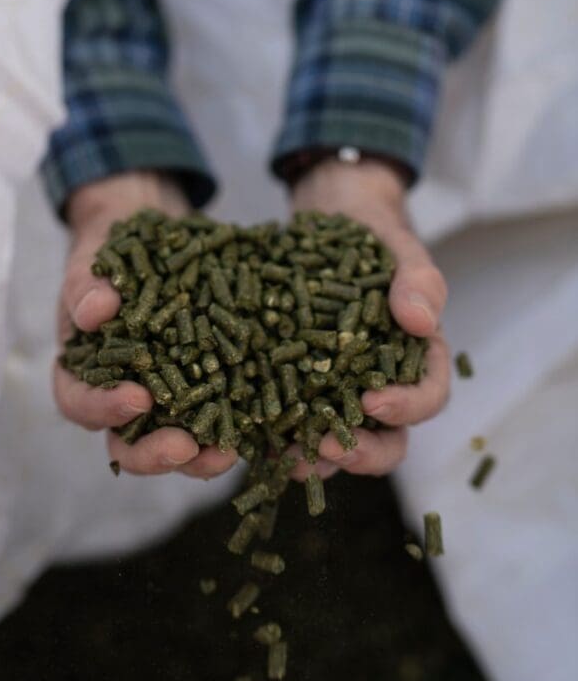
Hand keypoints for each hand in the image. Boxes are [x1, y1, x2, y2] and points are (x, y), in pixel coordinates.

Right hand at [53, 172, 238, 478]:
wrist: (149, 236)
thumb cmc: (111, 253)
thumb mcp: (94, 261)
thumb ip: (87, 286)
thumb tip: (94, 312)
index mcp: (83, 372)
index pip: (80, 402)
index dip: (103, 408)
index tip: (137, 398)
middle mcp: (121, 396)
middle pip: (127, 444)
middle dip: (154, 453)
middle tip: (183, 447)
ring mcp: (165, 400)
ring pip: (175, 445)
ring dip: (199, 458)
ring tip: (227, 453)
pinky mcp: (204, 392)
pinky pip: (216, 419)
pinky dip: (234, 427)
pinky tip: (259, 426)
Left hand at [288, 156, 449, 479]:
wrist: (330, 221)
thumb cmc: (373, 236)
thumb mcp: (399, 247)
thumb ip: (418, 280)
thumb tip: (421, 321)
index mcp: (417, 358)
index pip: (427, 397)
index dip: (407, 408)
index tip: (375, 402)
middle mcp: (382, 385)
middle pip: (387, 439)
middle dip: (362, 452)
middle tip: (327, 447)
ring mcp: (338, 393)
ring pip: (339, 443)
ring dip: (316, 458)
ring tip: (289, 459)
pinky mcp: (297, 391)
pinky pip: (292, 426)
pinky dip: (277, 442)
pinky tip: (253, 446)